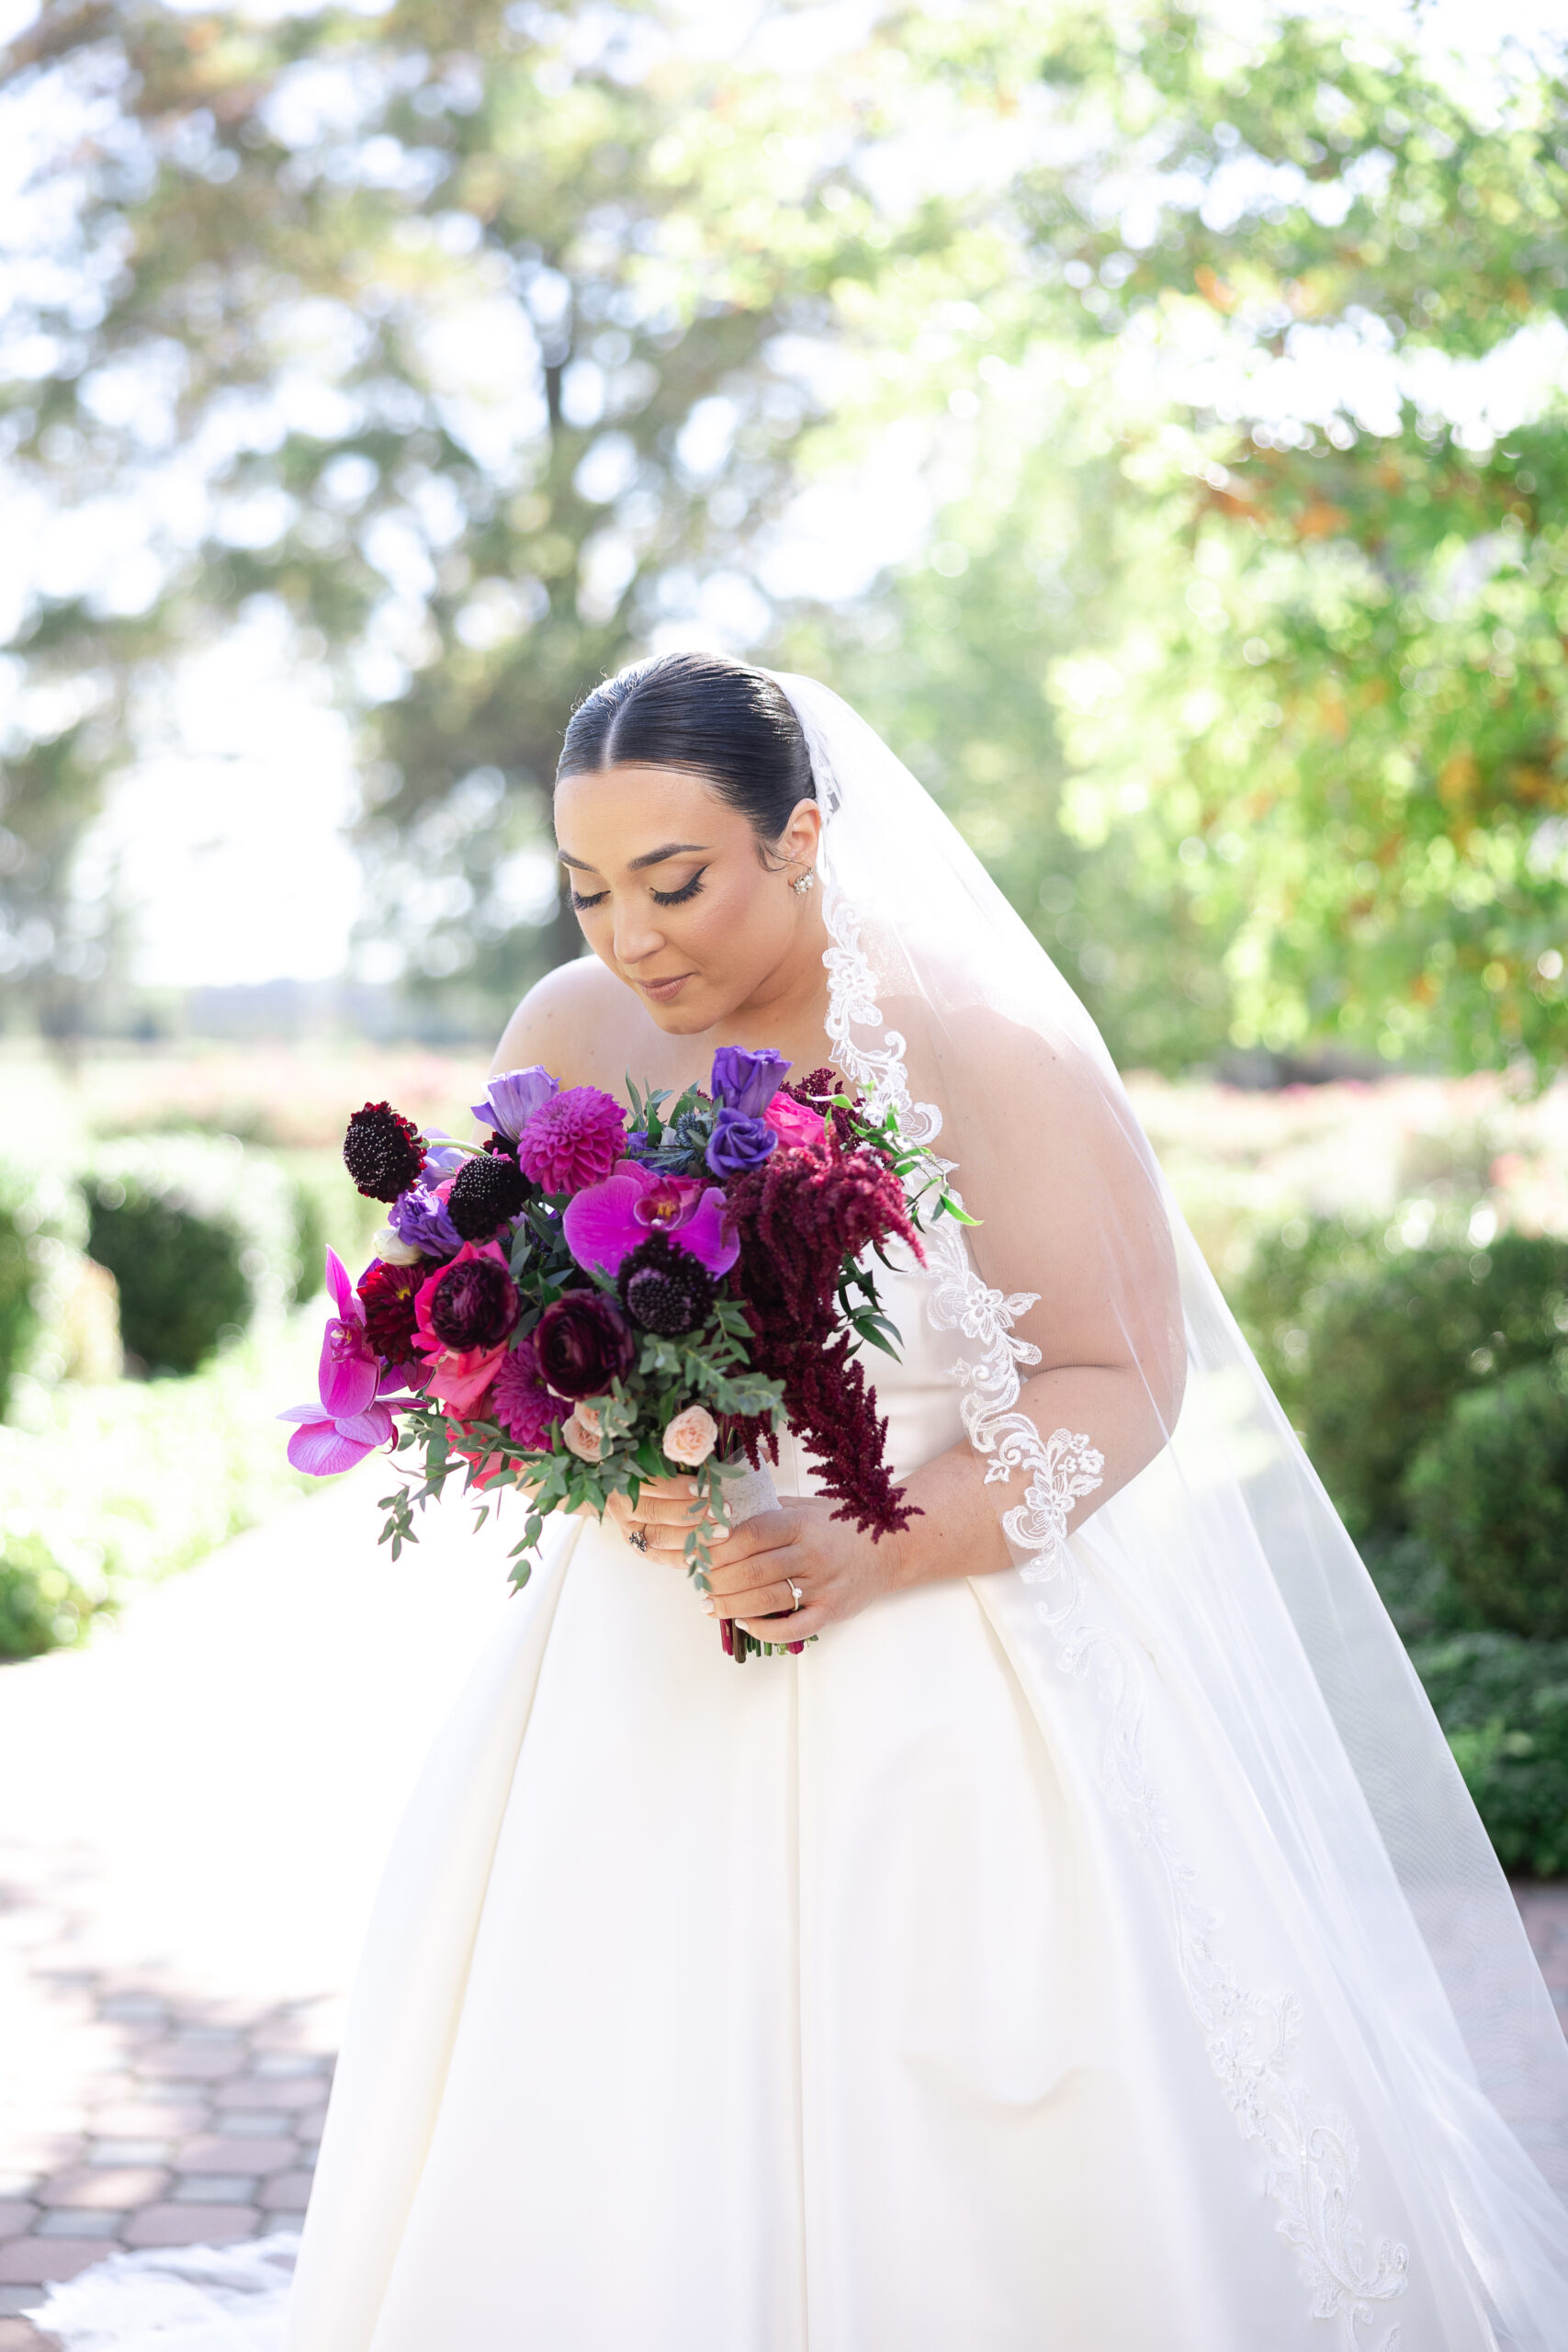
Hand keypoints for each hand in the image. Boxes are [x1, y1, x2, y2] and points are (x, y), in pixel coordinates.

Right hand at [605, 1475, 726, 1551]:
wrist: (630, 1497)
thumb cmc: (653, 1474)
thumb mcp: (660, 1464)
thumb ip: (676, 1465)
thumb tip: (705, 1463)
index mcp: (625, 1482)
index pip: (654, 1486)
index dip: (681, 1488)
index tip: (708, 1489)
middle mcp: (623, 1510)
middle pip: (657, 1514)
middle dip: (693, 1513)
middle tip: (722, 1512)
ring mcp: (629, 1534)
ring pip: (660, 1538)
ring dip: (694, 1536)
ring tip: (722, 1531)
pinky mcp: (640, 1551)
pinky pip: (663, 1558)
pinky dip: (685, 1557)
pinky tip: (707, 1554)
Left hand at [656, 1495, 904, 1641]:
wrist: (892, 1547)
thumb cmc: (842, 1525)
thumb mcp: (806, 1507)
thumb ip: (768, 1512)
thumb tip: (720, 1518)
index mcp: (803, 1523)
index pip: (750, 1535)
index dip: (718, 1547)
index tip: (699, 1553)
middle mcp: (812, 1554)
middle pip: (751, 1570)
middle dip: (716, 1579)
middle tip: (699, 1582)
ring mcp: (823, 1586)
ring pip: (766, 1600)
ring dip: (730, 1605)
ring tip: (710, 1604)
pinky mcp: (831, 1611)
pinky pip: (792, 1629)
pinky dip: (763, 1629)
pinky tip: (743, 1622)